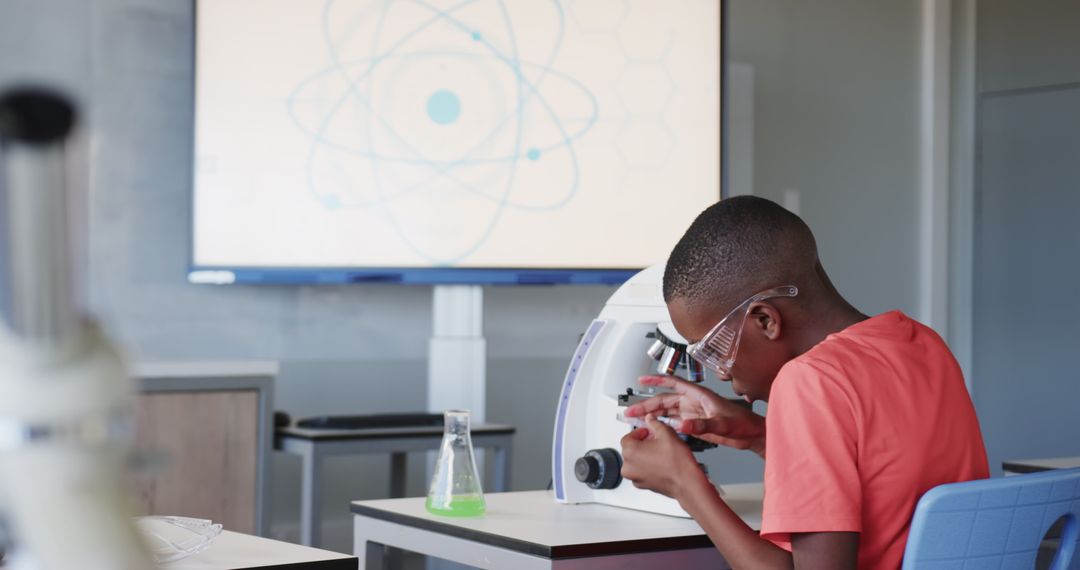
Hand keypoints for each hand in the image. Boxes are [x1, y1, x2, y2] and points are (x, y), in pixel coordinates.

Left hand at [619, 415, 709, 500]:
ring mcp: (635, 477)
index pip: (628, 437)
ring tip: (660, 451)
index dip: (639, 432)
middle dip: (642, 443)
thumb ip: (655, 424)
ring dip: (645, 455)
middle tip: (655, 440)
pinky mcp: (642, 485)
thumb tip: (650, 420)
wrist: (687, 483)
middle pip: (631, 449)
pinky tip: (661, 462)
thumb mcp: (667, 434)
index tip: (648, 431)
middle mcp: (628, 466)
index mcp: (630, 451)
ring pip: (636, 461)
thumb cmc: (677, 463)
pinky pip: (641, 471)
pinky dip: (648, 466)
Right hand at [625, 375, 766, 456]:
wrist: (754, 435)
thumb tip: (684, 425)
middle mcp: (693, 403)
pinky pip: (674, 423)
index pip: (673, 383)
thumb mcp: (723, 424)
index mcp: (699, 395)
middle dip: (646, 405)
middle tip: (631, 411)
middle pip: (664, 400)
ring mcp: (693, 414)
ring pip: (667, 412)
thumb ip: (703, 425)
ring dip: (652, 415)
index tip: (641, 379)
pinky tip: (653, 428)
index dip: (656, 380)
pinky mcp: (695, 425)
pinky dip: (662, 425)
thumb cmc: (744, 423)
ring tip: (636, 420)